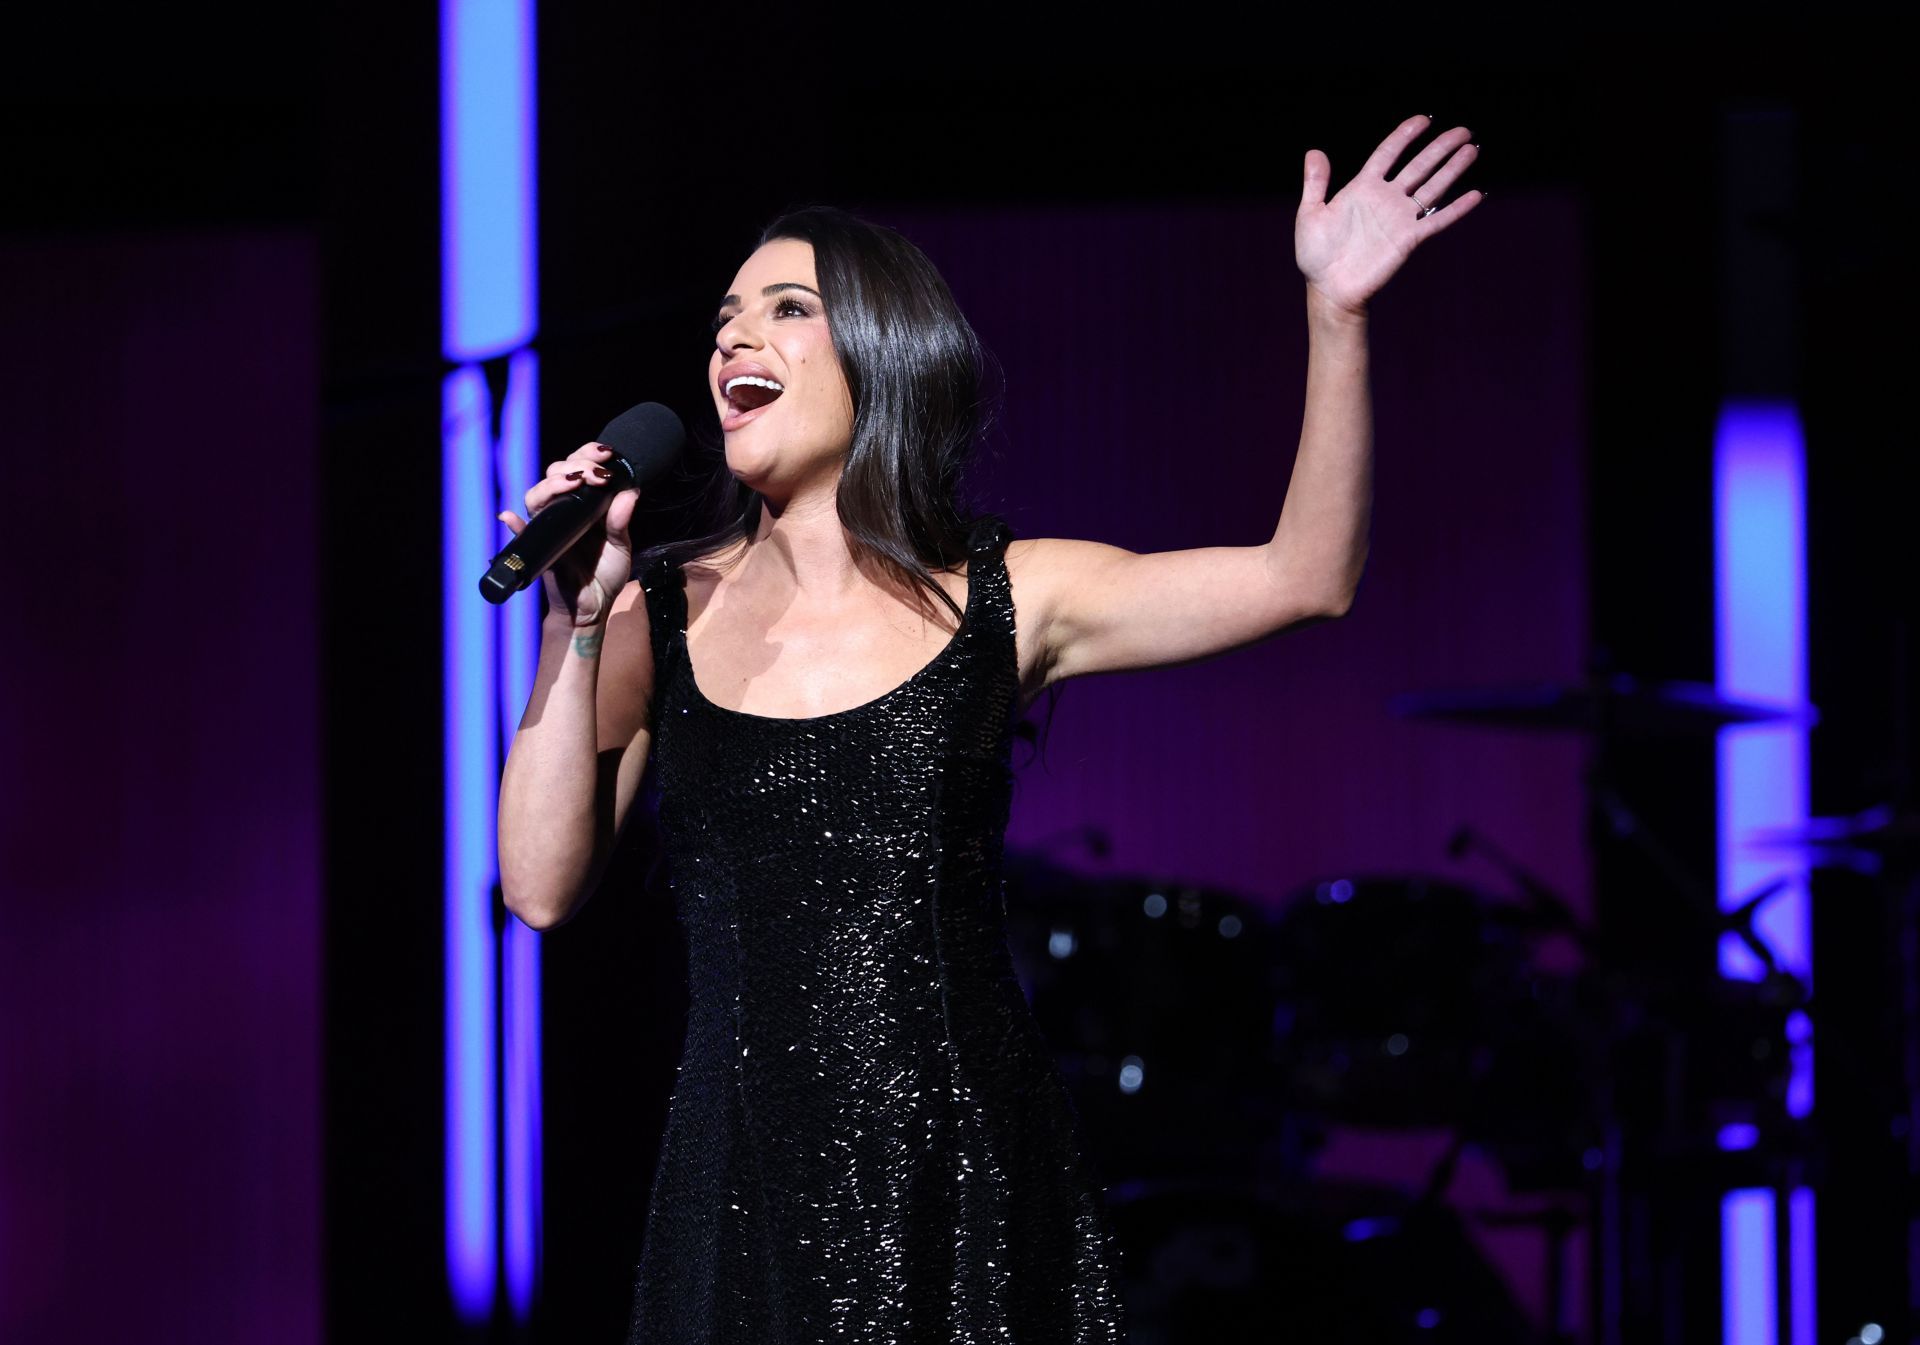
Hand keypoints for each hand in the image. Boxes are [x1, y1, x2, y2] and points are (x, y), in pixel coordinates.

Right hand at [496, 442, 640, 625]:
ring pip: (537, 496)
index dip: (587, 455)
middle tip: (598, 474)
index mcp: (583, 505)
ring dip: (553, 485)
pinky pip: (521, 534)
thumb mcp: (621, 547)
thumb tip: (629, 492)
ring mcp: (549, 528)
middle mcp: (563, 511)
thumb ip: (621, 521)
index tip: (606, 453)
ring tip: (575, 483)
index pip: (577, 468)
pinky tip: (510, 517)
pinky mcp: (539, 548)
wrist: (592, 607)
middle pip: (555, 474)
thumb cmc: (604, 575)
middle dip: (577, 465)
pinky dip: (514, 524)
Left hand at [1296, 114, 1484, 317]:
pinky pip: (1437, 221)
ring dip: (1453, 169)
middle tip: (1462, 131)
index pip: (1388, 154)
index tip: (1424, 120)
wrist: (1330, 290)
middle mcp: (1386, 199)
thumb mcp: (1310, 214)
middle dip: (1440, 148)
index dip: (1405, 136)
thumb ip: (1316, 183)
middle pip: (1419, 166)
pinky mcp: (1409, 239)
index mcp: (1363, 188)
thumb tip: (1314, 152)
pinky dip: (1457, 209)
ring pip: (1432, 187)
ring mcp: (1400, 218)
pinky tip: (1475, 195)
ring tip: (1471, 149)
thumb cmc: (1316, 255)